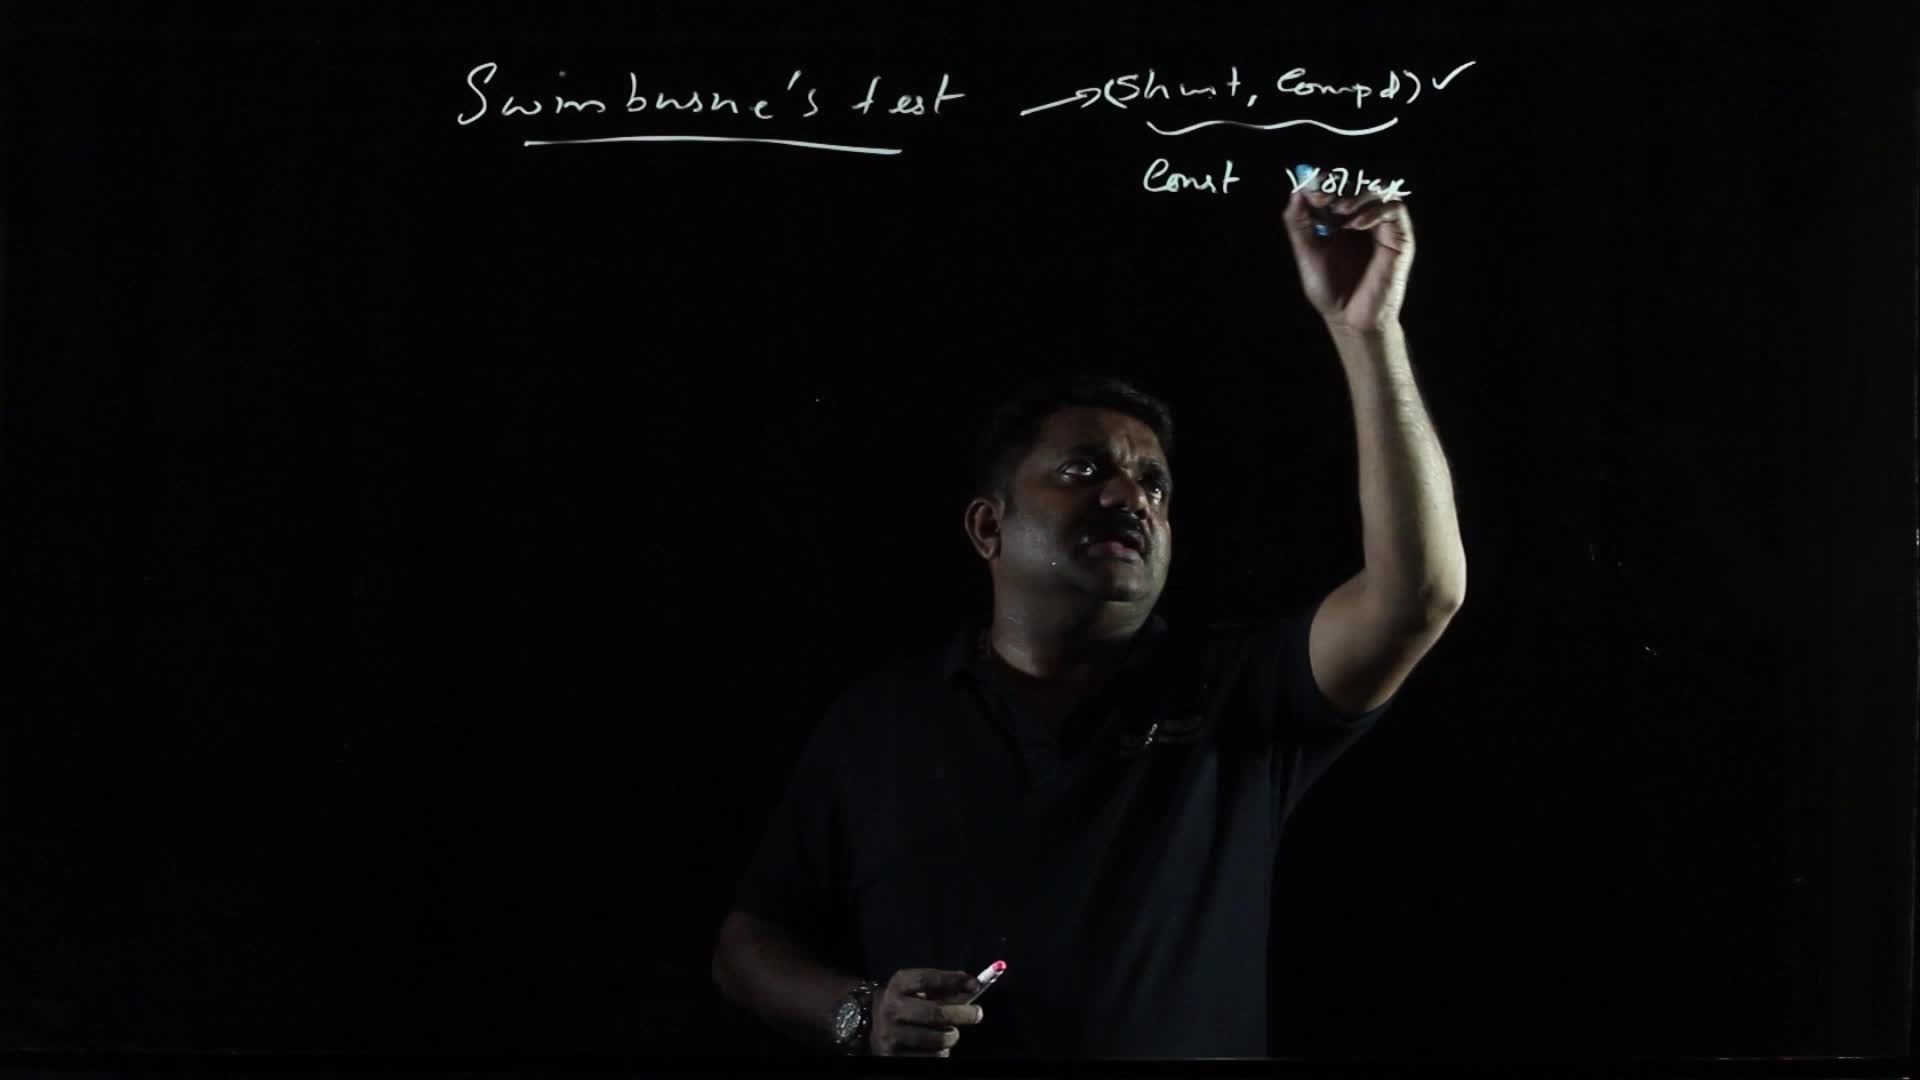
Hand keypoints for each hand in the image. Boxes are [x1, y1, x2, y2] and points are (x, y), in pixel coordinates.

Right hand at [869, 968, 985, 1057]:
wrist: (876, 1028)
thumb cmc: (907, 1006)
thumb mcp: (918, 991)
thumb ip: (943, 988)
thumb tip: (972, 986)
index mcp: (898, 985)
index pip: (926, 979)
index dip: (952, 980)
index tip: (975, 984)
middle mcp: (892, 1009)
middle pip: (936, 1012)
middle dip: (963, 1013)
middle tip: (977, 1013)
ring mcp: (892, 1034)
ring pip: (938, 1039)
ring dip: (951, 1036)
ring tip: (949, 1033)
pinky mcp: (895, 1057)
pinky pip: (932, 1057)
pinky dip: (941, 1052)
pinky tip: (935, 1046)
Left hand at [1282, 170, 1415, 333]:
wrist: (1348, 318)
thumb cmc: (1329, 289)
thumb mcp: (1306, 252)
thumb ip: (1299, 223)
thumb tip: (1297, 190)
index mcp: (1339, 219)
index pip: (1336, 186)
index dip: (1324, 181)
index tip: (1310, 190)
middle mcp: (1362, 218)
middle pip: (1356, 183)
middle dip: (1339, 186)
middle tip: (1323, 198)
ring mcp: (1382, 226)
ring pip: (1379, 189)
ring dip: (1358, 194)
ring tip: (1340, 210)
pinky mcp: (1399, 237)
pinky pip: (1395, 209)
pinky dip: (1376, 209)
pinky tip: (1357, 224)